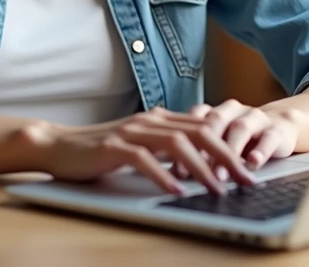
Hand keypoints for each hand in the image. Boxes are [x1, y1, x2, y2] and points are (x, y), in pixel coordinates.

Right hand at [28, 106, 257, 195]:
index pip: (204, 128)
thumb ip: (166, 148)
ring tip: (218, 188)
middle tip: (246, 180)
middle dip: (227, 156)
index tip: (249, 168)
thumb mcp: (140, 145)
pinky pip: (143, 159)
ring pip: (176, 143)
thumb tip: (201, 165)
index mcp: (160, 119)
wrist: (59, 146)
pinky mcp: (112, 147)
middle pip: (198, 132)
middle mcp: (149, 120)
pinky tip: (176, 189)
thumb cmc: (100, 150)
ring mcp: (131, 131)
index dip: (230, 146)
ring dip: (201, 167)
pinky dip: (163, 174)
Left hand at [171, 99, 298, 179]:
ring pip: (240, 129)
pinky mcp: (277, 129)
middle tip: (193, 173)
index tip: (173, 168)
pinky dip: (261, 150)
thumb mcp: (218, 143)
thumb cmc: (241, 140)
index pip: (194, 122)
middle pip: (214, 122)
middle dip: (202, 148)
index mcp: (214, 112)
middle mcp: (233, 111)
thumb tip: (172, 175)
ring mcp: (255, 118)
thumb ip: (198, 153)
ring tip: (221, 174)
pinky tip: (253, 164)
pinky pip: (269, 138)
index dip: (182, 143)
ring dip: (229, 152)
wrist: (282, 126)